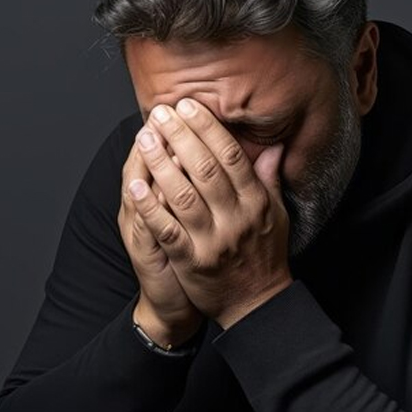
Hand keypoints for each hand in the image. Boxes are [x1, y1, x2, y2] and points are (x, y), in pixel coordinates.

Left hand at [128, 98, 293, 328]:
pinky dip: (150, 208)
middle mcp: (236, 218)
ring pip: (183, 195)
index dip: (208, 128)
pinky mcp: (192, 262)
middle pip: (205, 169)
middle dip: (180, 136)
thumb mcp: (276, 215)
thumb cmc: (265, 255)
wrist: (256, 304)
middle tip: (161, 112)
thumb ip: (269, 179)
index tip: (189, 106)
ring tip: (145, 138)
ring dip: (161, 164)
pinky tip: (135, 186)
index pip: (231, 156)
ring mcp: (213, 241)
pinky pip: (168, 231)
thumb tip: (274, 146)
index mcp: (256, 202)